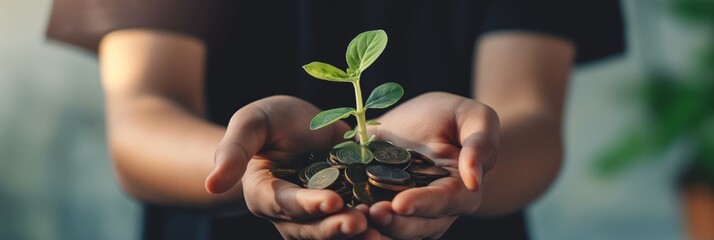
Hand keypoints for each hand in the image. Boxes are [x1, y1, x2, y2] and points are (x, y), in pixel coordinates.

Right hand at [205, 95, 369, 238]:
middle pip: (311, 228)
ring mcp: (317, 214)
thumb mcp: (251, 123)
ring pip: (333, 232)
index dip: (307, 205)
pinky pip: (354, 221)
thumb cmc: (268, 120)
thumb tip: (212, 184)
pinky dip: (373, 224)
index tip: (332, 201)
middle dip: (336, 227)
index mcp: (264, 194)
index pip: (284, 204)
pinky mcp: (343, 207)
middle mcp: (289, 213)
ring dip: (355, 233)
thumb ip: (233, 150)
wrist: (297, 124)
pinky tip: (393, 220)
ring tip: (381, 228)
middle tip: (361, 223)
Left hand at [366, 92, 499, 238]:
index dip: (424, 204)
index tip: (401, 203)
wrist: (423, 119)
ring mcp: (406, 210)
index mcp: (461, 190)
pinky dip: (357, 219)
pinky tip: (339, 212)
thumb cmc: (455, 116)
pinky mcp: (379, 203)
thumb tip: (474, 178)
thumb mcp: (475, 117)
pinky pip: (370, 219)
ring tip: (352, 216)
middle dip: (395, 222)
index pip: (445, 202)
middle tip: (371, 212)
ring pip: (394, 229)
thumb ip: (481, 144)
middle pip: (418, 225)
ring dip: (374, 226)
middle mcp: (435, 209)